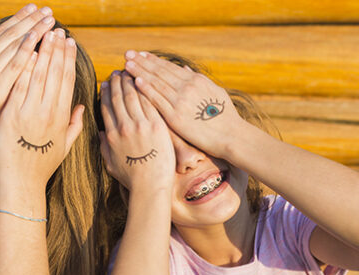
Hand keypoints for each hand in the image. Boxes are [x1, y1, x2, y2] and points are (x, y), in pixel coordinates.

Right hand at [0, 4, 55, 144]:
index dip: (16, 20)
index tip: (29, 10)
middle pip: (10, 35)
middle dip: (30, 20)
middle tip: (46, 10)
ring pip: (16, 45)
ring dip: (35, 31)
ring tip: (50, 19)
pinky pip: (16, 66)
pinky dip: (28, 50)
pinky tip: (39, 39)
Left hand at [0, 29, 83, 190]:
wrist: (22, 184)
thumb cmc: (41, 168)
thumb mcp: (64, 147)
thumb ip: (74, 126)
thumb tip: (82, 108)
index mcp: (61, 117)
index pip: (67, 81)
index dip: (68, 59)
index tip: (69, 43)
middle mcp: (48, 111)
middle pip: (55, 73)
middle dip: (57, 49)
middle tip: (58, 30)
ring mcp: (30, 112)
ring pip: (39, 75)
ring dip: (42, 51)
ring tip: (44, 33)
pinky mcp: (12, 115)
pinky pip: (19, 85)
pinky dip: (23, 68)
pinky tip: (27, 52)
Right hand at [99, 71, 174, 191]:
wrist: (150, 185)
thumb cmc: (131, 178)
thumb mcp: (110, 164)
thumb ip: (103, 147)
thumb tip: (100, 134)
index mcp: (111, 135)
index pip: (106, 108)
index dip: (106, 93)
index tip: (106, 83)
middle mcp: (123, 127)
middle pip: (118, 98)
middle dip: (117, 83)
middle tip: (117, 72)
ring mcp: (140, 125)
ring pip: (133, 96)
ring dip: (130, 82)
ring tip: (129, 72)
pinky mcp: (156, 125)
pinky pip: (148, 102)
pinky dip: (144, 90)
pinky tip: (144, 81)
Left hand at [122, 51, 247, 159]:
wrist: (231, 136)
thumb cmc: (225, 116)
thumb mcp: (214, 92)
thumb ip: (198, 80)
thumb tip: (185, 70)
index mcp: (195, 81)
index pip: (169, 67)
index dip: (154, 60)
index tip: (141, 54)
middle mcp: (187, 87)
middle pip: (160, 72)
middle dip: (142, 61)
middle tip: (127, 53)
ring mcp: (181, 101)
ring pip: (156, 83)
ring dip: (140, 72)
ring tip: (127, 64)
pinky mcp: (176, 117)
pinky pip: (158, 100)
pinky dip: (146, 89)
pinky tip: (136, 81)